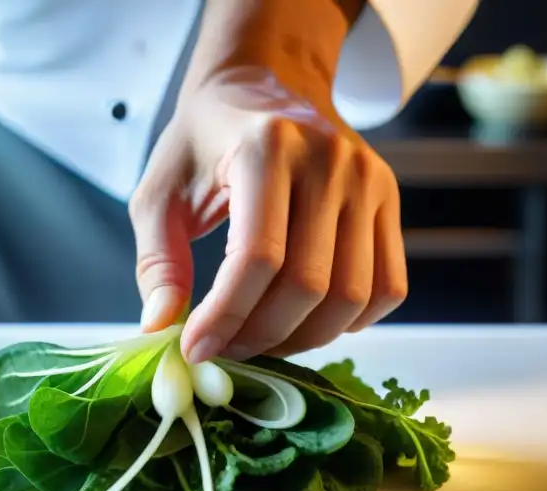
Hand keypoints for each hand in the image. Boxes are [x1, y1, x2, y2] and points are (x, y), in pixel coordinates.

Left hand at [131, 65, 406, 363]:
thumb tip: (160, 326)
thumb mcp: (159, 192)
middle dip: (261, 335)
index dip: (225, 317)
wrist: (265, 86)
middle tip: (225, 349)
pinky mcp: (389, 201)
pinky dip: (349, 323)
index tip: (195, 348)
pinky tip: (307, 320)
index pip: (258, 259)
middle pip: (309, 286)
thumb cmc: (205, 142)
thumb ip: (157, 260)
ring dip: (303, 338)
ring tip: (261, 338)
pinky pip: (387, 288)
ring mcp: (369, 181)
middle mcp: (330, 162)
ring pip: (352, 297)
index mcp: (267, 149)